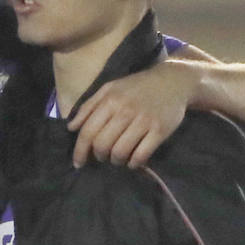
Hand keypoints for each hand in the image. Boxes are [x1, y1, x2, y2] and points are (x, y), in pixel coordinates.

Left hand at [68, 62, 198, 167]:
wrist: (173, 81)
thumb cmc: (137, 86)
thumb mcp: (110, 88)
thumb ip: (89, 106)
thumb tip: (71, 127)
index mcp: (110, 100)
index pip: (88, 131)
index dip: (80, 151)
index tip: (78, 163)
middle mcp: (125, 110)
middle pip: (102, 144)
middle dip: (99, 156)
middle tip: (102, 156)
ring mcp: (144, 121)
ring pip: (120, 152)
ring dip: (115, 161)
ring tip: (117, 158)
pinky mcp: (159, 131)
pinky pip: (141, 155)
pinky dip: (134, 163)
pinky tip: (133, 161)